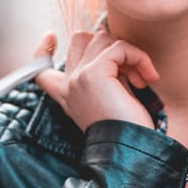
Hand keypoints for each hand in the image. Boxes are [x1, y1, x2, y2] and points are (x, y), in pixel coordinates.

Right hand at [35, 31, 159, 131]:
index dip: (42, 50)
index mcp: (67, 95)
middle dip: (109, 46)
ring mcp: (78, 77)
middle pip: (81, 38)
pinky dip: (138, 57)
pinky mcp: (93, 74)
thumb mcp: (109, 100)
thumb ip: (105, 76)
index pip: (40, 68)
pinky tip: (147, 78)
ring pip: (102, 38)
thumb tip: (116, 50)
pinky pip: (120, 48)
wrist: (130, 150)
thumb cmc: (128, 130)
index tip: (50, 38)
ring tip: (140, 78)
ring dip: (129, 53)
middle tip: (130, 71)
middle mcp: (68, 85)